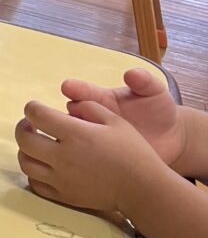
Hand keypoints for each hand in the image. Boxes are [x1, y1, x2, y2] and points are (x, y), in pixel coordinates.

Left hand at [15, 97, 166, 217]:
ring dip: (25, 150)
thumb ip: (89, 108)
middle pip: (24, 139)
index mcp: (75, 134)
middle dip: (23, 127)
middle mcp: (63, 157)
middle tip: (30, 124)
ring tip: (35, 144)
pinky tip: (42, 165)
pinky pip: (35, 184)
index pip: (37, 115)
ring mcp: (61, 179)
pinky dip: (33, 172)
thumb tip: (68, 105)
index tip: (35, 107)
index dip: (32, 108)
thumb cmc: (133, 151)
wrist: (142, 189)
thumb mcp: (116, 121)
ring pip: (25, 163)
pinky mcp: (63, 196)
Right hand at [60, 67, 187, 170]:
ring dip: (71, 141)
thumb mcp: (155, 92)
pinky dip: (81, 161)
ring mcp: (95, 140)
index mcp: (102, 99)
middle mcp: (93, 119)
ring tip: (71, 143)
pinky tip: (81, 164)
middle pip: (71, 117)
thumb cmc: (159, 110)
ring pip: (75, 140)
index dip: (75, 89)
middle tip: (65, 120)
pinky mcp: (101, 159)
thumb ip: (144, 82)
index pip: (83, 92)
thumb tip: (131, 74)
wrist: (171, 139)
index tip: (67, 87)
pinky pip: (86, 160)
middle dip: (67, 117)